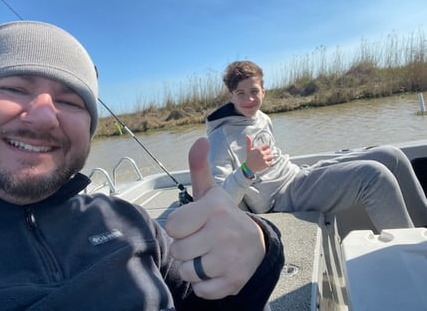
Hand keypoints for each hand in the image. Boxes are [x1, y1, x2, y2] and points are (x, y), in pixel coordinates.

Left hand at [166, 137, 265, 298]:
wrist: (255, 245)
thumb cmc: (223, 217)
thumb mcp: (210, 192)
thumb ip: (199, 167)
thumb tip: (199, 139)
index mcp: (214, 209)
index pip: (173, 227)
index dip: (180, 228)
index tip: (194, 224)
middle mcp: (223, 233)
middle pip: (178, 251)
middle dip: (185, 248)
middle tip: (201, 241)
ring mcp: (229, 259)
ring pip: (187, 271)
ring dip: (192, 267)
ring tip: (207, 255)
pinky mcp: (233, 282)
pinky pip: (200, 289)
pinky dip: (204, 284)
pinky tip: (215, 270)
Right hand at [245, 134, 273, 172]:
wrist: (249, 167)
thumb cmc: (249, 158)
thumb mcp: (249, 149)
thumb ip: (249, 142)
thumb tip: (247, 135)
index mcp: (258, 149)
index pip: (267, 145)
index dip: (266, 147)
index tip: (263, 149)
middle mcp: (262, 154)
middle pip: (270, 150)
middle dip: (267, 152)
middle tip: (264, 154)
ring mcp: (264, 159)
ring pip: (272, 155)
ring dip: (269, 157)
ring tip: (265, 158)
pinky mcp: (266, 164)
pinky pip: (271, 161)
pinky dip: (270, 161)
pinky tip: (265, 161)